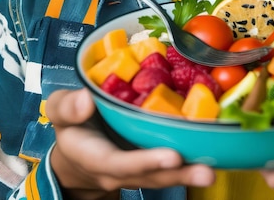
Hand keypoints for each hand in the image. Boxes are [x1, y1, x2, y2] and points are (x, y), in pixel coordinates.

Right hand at [46, 88, 214, 199]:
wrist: (76, 150)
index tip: (171, 156)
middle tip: (206, 171)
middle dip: (178, 174)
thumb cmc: (72, 124)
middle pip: (149, 175)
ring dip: (189, 173)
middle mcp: (118, 169)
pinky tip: (214, 155)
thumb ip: (67, 106)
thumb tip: (86, 99)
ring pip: (163, 175)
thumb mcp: (59, 110)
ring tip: (213, 170)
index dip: (145, 162)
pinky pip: (170, 165)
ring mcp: (136, 168)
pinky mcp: (150, 162)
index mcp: (94, 156)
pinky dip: (190, 160)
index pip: (118, 164)